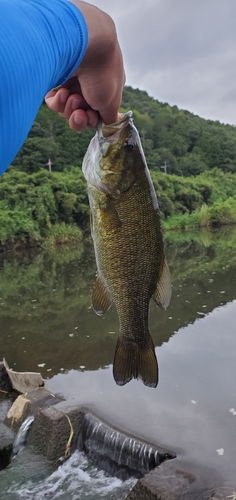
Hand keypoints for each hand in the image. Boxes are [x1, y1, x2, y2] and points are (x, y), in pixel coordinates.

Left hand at [45, 1, 124, 130]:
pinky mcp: (55, 77)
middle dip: (79, 116)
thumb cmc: (103, 73)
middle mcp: (89, 84)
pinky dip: (56, 102)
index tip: (91, 118)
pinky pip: (53, 100)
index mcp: (106, 88)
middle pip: (80, 113)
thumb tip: (107, 125)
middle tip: (79, 112)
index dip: (92, 120)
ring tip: (72, 98)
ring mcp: (71, 80)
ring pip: (66, 109)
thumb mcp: (111, 102)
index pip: (96, 113)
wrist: (84, 44)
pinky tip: (61, 93)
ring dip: (69, 108)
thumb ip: (110, 117)